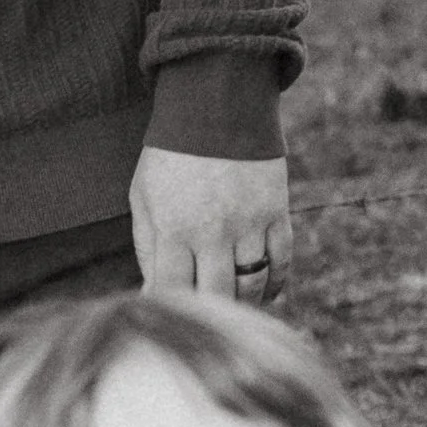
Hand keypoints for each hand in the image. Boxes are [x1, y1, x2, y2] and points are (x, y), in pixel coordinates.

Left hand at [129, 147, 291, 305]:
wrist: (217, 106)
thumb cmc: (171, 157)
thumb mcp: (144, 198)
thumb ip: (148, 248)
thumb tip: (154, 293)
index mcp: (174, 230)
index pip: (173, 291)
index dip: (172, 311)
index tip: (172, 315)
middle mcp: (213, 231)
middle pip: (217, 296)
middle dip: (210, 314)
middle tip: (206, 320)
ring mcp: (249, 223)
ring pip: (253, 285)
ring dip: (243, 304)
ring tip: (233, 306)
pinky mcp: (276, 212)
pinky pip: (282, 262)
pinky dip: (274, 283)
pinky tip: (262, 291)